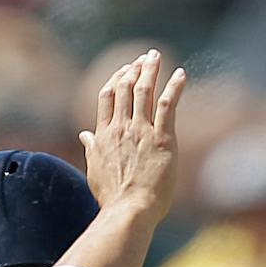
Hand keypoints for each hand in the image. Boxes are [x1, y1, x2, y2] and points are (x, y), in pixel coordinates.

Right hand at [79, 49, 186, 222]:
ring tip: (156, 56)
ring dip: (151, 70)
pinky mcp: (162, 139)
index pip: (107, 97)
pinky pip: (168, 105)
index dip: (115, 79)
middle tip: (144, 57)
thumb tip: (84, 134)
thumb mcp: (94, 171)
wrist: (129, 211)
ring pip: (145, 91)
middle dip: (134, 68)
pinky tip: (181, 74)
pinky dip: (175, 87)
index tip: (124, 70)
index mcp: (104, 135)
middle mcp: (121, 128)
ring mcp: (141, 132)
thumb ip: (91, 148)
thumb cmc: (113, 198)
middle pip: (125, 88)